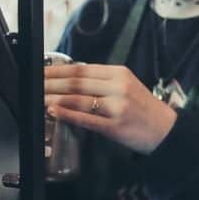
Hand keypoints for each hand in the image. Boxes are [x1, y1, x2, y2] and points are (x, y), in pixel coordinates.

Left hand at [44, 63, 176, 153]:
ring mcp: (117, 106)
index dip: (57, 70)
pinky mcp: (115, 125)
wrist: (165, 130)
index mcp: (118, 73)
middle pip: (76, 82)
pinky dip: (68, 114)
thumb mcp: (125, 86)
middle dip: (51, 83)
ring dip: (55, 98)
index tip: (40, 72)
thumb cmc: (142, 108)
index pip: (80, 69)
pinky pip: (86, 118)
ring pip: (78, 99)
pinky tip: (54, 111)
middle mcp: (118, 87)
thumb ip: (101, 81)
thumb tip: (70, 80)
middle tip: (33, 85)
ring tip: (38, 98)